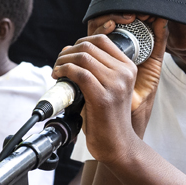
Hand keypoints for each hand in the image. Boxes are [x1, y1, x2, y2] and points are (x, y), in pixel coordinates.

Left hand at [54, 15, 167, 163]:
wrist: (117, 145)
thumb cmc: (108, 117)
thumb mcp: (110, 87)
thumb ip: (98, 69)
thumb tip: (71, 51)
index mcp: (128, 68)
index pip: (102, 40)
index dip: (80, 41)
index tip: (69, 53)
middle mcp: (124, 73)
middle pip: (90, 46)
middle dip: (68, 51)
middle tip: (59, 62)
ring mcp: (115, 85)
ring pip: (83, 57)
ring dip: (63, 60)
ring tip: (56, 70)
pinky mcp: (103, 98)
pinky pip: (79, 74)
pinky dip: (64, 71)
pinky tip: (58, 77)